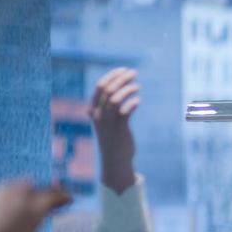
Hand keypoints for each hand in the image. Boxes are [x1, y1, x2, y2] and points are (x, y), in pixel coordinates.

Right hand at [90, 68, 139, 193]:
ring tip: (138, 85)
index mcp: (93, 110)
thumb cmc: (114, 139)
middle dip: (121, 78)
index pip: (100, 87)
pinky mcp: (119, 129)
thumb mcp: (108, 122)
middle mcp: (98, 114)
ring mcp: (107, 122)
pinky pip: (124, 112)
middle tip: (134, 72)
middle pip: (107, 89)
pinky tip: (139, 100)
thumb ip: (110, 108)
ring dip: (127, 88)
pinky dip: (131, 102)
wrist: (115, 161)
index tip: (124, 70)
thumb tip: (120, 92)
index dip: (112, 76)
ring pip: (114, 98)